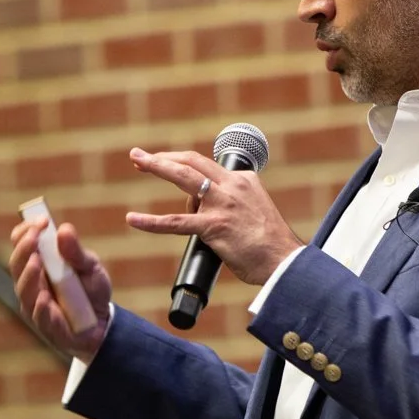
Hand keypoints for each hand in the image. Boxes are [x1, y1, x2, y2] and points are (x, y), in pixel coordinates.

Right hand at [9, 217, 111, 360]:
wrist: (103, 325)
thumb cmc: (91, 291)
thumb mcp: (91, 267)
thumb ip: (77, 252)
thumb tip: (64, 229)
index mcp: (39, 264)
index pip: (22, 243)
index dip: (26, 230)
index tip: (42, 220)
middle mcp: (31, 283)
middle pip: (17, 264)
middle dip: (24, 249)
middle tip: (34, 237)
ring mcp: (35, 306)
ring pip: (24, 290)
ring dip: (29, 276)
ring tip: (36, 261)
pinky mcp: (46, 326)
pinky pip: (39, 317)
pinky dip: (40, 307)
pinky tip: (43, 297)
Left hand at [126, 148, 303, 284]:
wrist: (284, 263)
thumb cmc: (270, 245)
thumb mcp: (254, 211)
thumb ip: (232, 204)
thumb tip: (206, 213)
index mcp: (244, 180)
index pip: (208, 168)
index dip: (184, 169)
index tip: (166, 165)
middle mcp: (233, 186)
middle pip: (192, 162)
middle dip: (164, 157)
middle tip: (140, 155)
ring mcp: (222, 205)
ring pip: (183, 178)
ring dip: (157, 166)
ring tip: (137, 161)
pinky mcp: (213, 226)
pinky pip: (175, 222)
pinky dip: (151, 221)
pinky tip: (133, 219)